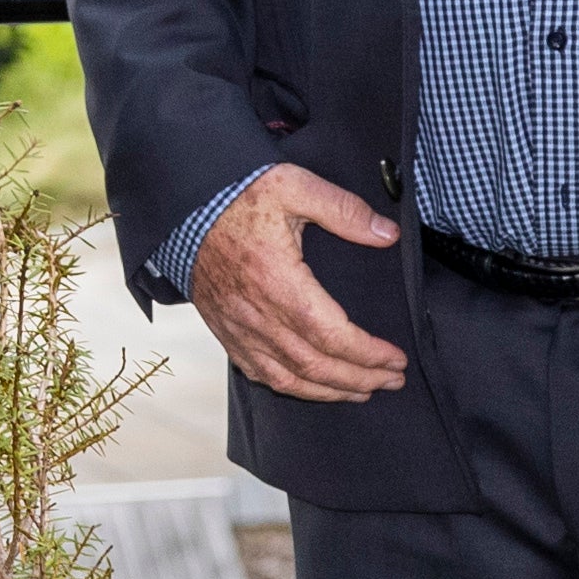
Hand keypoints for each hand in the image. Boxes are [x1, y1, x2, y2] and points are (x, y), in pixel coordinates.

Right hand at [187, 164, 409, 402]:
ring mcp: (238, 328)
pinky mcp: (225, 331)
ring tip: (361, 391)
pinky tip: (309, 386)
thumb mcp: (295, 187)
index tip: (395, 359)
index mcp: (278, 281)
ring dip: (329, 392)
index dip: (368, 354)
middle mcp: (257, 314)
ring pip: (287, 379)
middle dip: (359, 379)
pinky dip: (290, 387)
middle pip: (315, 366)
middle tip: (391, 380)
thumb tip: (387, 234)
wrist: (183, 207)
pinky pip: (257, 373)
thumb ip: (344, 210)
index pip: (332, 336)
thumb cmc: (236, 196)